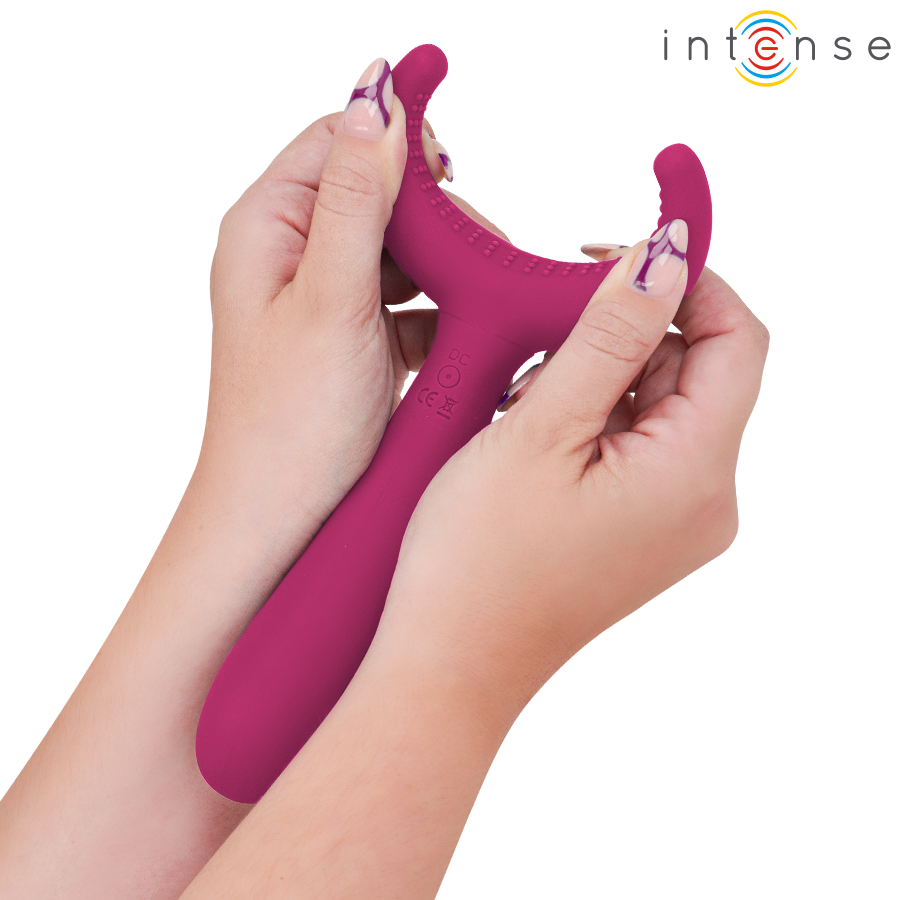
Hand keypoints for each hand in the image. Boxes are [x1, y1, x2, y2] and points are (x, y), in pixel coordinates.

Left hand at [199, 57, 459, 547]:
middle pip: (378, 192)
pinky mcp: (354, 336)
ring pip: (401, 249)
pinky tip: (465, 334)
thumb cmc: (290, 423)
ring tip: (481, 300)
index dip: (399, 142)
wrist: (281, 519)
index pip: (339, 141)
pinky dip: (440, 311)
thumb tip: (377, 96)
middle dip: (436, 218)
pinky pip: (407, 299)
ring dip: (445, 267)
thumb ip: (357, 197)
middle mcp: (292, 254)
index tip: (457, 169)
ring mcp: (325, 297)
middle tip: (481, 257)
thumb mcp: (330, 300)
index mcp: (268, 227)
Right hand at [379, 223, 768, 712]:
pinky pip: (635, 446)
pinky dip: (590, 420)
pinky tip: (530, 436)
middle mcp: (705, 501)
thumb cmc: (477, 562)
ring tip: (522, 406)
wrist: (447, 668)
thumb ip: (610, 333)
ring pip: (659, 406)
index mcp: (697, 473)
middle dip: (624, 335)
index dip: (686, 280)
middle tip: (539, 344)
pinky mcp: (642, 531)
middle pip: (696, 370)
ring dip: (597, 378)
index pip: (737, 336)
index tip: (610, 255)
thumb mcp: (540, 429)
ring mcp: (675, 522)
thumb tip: (668, 253)